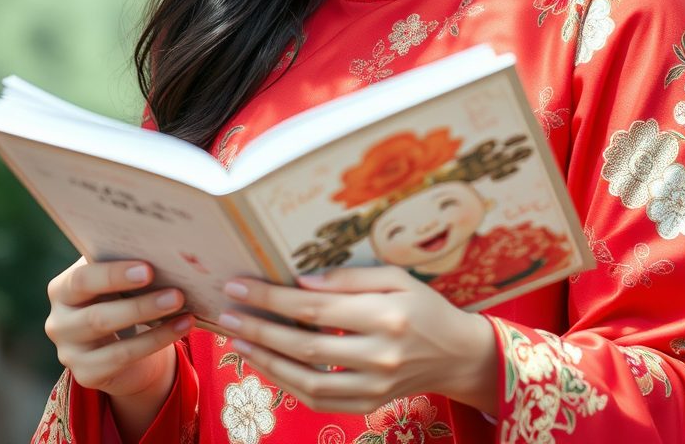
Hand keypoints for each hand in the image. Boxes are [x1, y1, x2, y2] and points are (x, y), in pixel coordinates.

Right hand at [46, 257, 192, 442]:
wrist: (123, 343)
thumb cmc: (120, 297)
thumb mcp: (116, 281)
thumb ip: (126, 265)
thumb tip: (162, 252)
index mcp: (62, 289)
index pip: (81, 279)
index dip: (113, 275)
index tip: (148, 269)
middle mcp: (58, 322)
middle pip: (97, 314)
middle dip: (139, 303)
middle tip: (176, 293)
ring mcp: (70, 353)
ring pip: (113, 339)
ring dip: (151, 319)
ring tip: (181, 304)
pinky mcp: (87, 375)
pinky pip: (125, 357)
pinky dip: (157, 339)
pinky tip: (183, 324)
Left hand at [218, 266, 497, 416]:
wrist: (457, 354)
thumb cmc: (425, 307)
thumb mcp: (396, 277)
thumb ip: (350, 279)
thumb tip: (302, 281)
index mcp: (387, 315)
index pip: (316, 307)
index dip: (273, 298)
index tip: (241, 286)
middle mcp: (380, 355)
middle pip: (305, 345)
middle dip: (260, 328)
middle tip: (227, 313)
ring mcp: (374, 386)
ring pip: (307, 381)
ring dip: (267, 361)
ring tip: (239, 340)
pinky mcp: (369, 405)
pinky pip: (320, 401)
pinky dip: (288, 384)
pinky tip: (268, 364)